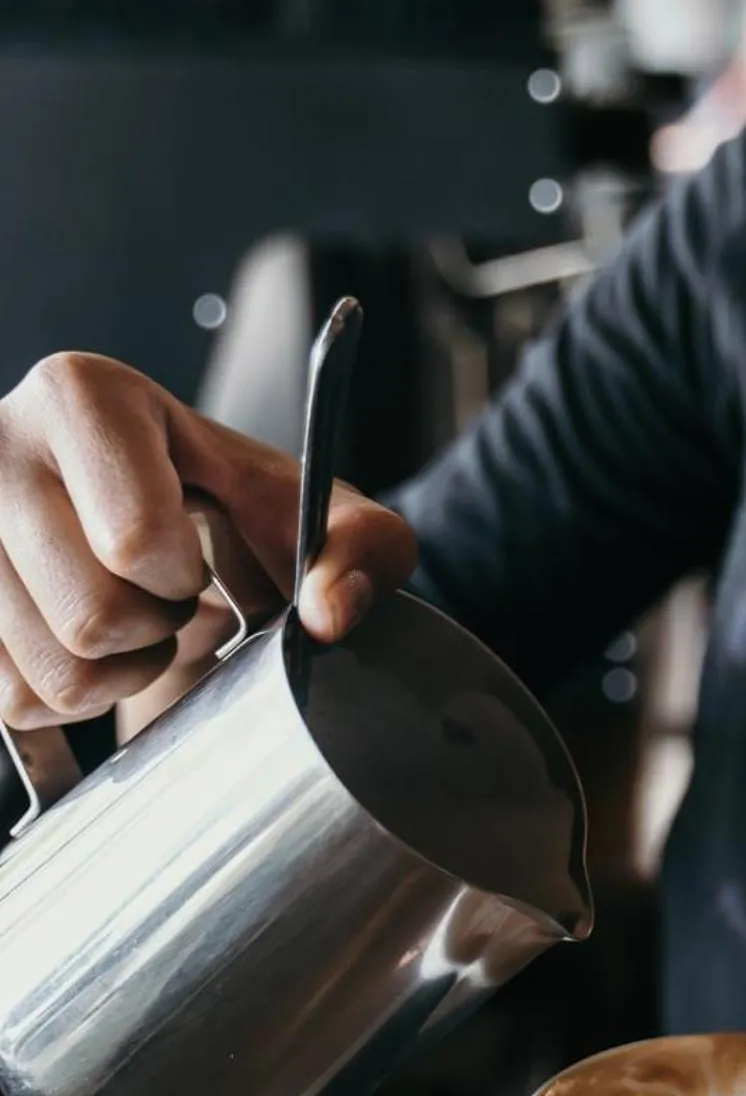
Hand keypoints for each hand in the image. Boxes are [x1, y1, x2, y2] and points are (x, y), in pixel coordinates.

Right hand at [0, 352, 415, 735]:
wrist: (167, 525)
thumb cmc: (235, 512)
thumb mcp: (314, 512)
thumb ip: (361, 546)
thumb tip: (332, 614)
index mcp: (83, 396)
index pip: (135, 541)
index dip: (182, 578)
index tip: (193, 558)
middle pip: (91, 617)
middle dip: (156, 630)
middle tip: (169, 597)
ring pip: (48, 672)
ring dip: (116, 673)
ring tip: (133, 621)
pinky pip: (11, 699)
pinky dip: (67, 699)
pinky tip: (90, 649)